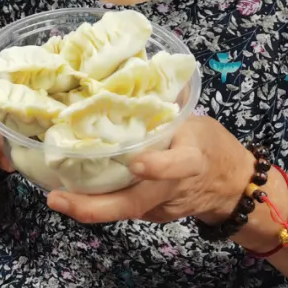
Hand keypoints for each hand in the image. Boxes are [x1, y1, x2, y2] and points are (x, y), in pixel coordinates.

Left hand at [46, 116, 252, 224]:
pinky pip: (123, 208)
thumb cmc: (211, 145)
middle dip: (95, 206)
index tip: (136, 163)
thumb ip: (166, 108)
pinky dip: (98, 203)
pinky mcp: (153, 216)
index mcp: (192, 159)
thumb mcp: (195, 121)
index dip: (158, 167)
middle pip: (135, 203)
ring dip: (88, 208)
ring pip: (124, 211)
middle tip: (58, 199)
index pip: (179, 165)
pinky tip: (72, 193)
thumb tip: (134, 70)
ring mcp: (162, 207)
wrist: (232, 187)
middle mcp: (174, 188)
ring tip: (56, 198)